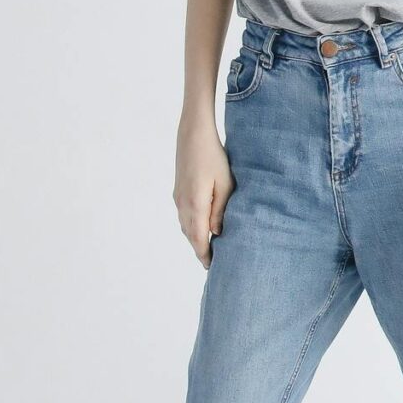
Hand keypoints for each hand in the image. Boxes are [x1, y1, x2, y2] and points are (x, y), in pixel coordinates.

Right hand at [174, 117, 233, 265]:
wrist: (193, 134)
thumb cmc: (213, 156)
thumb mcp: (224, 184)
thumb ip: (220, 211)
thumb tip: (217, 233)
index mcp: (195, 205)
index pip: (198, 239)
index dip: (204, 255)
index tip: (212, 268)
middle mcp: (182, 204)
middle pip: (190, 235)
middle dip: (200, 249)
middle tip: (212, 263)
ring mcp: (178, 197)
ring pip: (185, 225)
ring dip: (195, 238)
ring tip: (208, 248)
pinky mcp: (178, 190)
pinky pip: (184, 215)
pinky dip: (191, 225)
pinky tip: (201, 226)